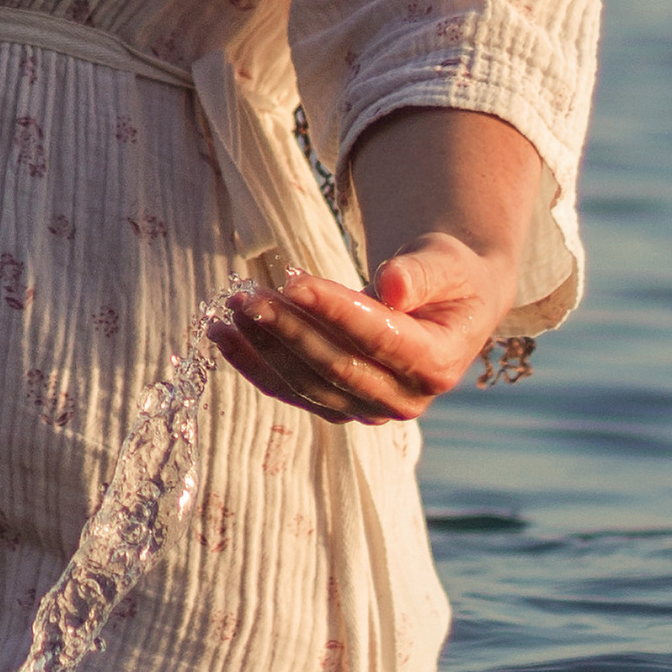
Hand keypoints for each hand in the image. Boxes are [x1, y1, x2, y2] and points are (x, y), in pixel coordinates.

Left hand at [209, 236, 514, 427]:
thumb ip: (421, 273)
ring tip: (231, 307)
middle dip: (288, 329)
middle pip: (336, 367)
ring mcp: (368, 408)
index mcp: (437, 366)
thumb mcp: (447, 263)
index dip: (335, 311)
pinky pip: (290, 389)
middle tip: (246, 296)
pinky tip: (223, 335)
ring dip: (264, 345)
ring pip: (307, 382)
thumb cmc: (448, 277)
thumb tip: (392, 285)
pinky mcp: (338, 404)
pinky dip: (253, 363)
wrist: (447, 303)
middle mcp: (403, 399)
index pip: (379, 339)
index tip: (293, 281)